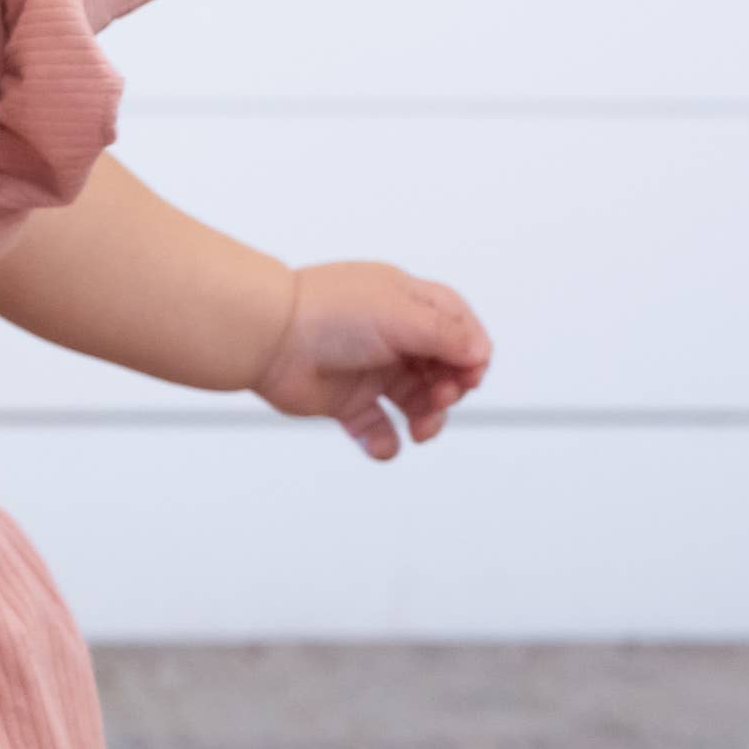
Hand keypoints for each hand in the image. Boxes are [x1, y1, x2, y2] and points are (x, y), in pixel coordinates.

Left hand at [254, 261, 491, 463]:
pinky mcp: (345, 401)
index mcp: (407, 304)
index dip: (471, 353)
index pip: (458, 327)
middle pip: (442, 369)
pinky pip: (376, 428)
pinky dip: (385, 441)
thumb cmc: (329, 314)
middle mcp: (391, 336)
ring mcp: (369, 369)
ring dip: (427, 419)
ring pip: (416, 402)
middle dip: (451, 390)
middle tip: (439, 399)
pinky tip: (383, 444)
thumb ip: (447, 335)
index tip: (471, 375)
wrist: (268, 337)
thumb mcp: (401, 315)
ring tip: (419, 430)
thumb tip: (481, 354)